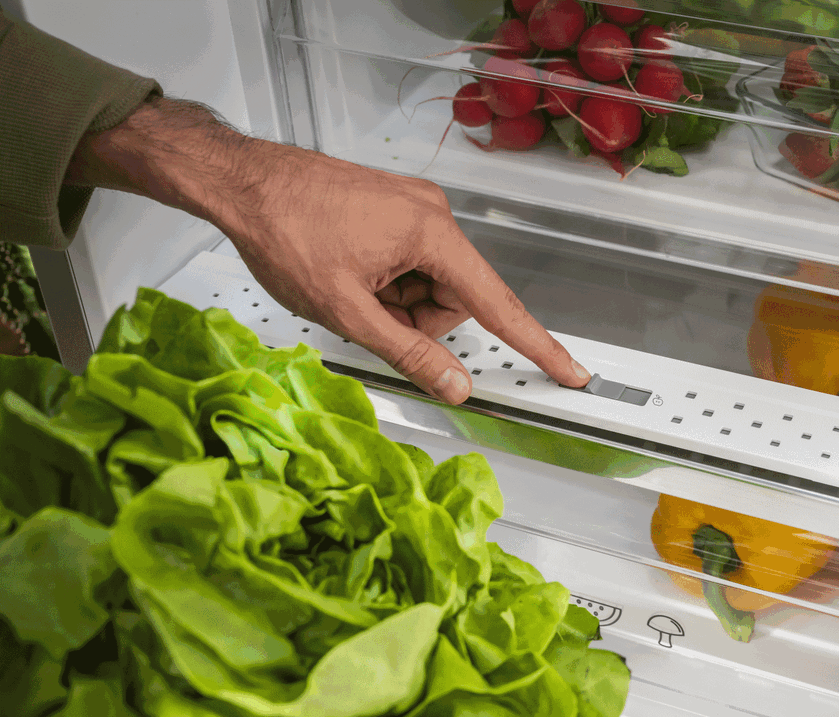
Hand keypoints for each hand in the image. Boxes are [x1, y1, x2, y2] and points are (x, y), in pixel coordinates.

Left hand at [66, 95, 590, 403]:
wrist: (239, 180)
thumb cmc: (284, 231)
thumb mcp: (346, 309)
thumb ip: (407, 353)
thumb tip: (455, 385)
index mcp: (430, 232)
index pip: (496, 303)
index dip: (536, 345)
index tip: (570, 370)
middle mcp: (432, 213)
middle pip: (455, 299)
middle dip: (418, 322)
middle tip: (368, 318)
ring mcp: (414, 208)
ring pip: (430, 286)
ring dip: (398, 305)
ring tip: (350, 290)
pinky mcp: (395, 209)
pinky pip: (411, 264)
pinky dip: (388, 285)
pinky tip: (352, 276)